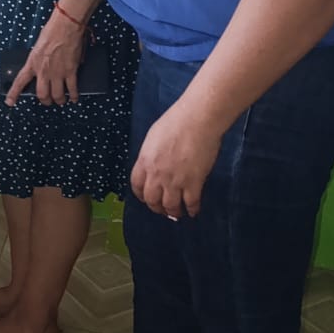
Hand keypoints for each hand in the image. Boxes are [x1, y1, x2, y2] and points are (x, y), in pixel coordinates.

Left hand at [6, 10, 84, 106]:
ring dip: (59, 100)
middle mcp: (43, 71)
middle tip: (48, 101)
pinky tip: (74, 98)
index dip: (13, 94)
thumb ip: (40, 60)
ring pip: (57, 95)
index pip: (19, 82)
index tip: (9, 102)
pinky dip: (74, 96)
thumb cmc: (52, 32)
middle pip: (42, 94)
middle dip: (45, 101)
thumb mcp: (38, 47)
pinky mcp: (70, 71)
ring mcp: (57, 73)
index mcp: (32, 63)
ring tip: (61, 101)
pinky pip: (72, 89)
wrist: (65, 26)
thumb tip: (48, 68)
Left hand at [130, 102, 223, 218]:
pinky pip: (191, 202)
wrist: (197, 120)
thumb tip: (154, 163)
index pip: (136, 186)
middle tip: (162, 209)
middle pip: (152, 200)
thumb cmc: (176, 121)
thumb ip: (151, 154)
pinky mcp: (194, 183)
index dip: (141, 195)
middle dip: (156, 207)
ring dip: (174, 211)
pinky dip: (192, 209)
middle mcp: (157, 175)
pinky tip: (193, 211)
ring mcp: (175, 181)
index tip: (146, 198)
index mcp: (144, 162)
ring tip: (178, 212)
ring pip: (170, 206)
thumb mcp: (153, 137)